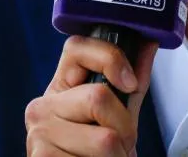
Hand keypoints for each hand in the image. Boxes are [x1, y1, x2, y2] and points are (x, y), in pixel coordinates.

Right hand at [25, 35, 158, 155]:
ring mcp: (38, 134)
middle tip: (122, 144)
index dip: (110, 58)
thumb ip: (134, 79)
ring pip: (105, 139)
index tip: (129, 83)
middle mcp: (42, 106)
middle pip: (98, 96)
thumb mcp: (120, 111)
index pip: (77, 47)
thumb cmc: (101, 150)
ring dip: (119, 156)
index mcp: (59, 87)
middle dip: (125, 128)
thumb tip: (148, 41)